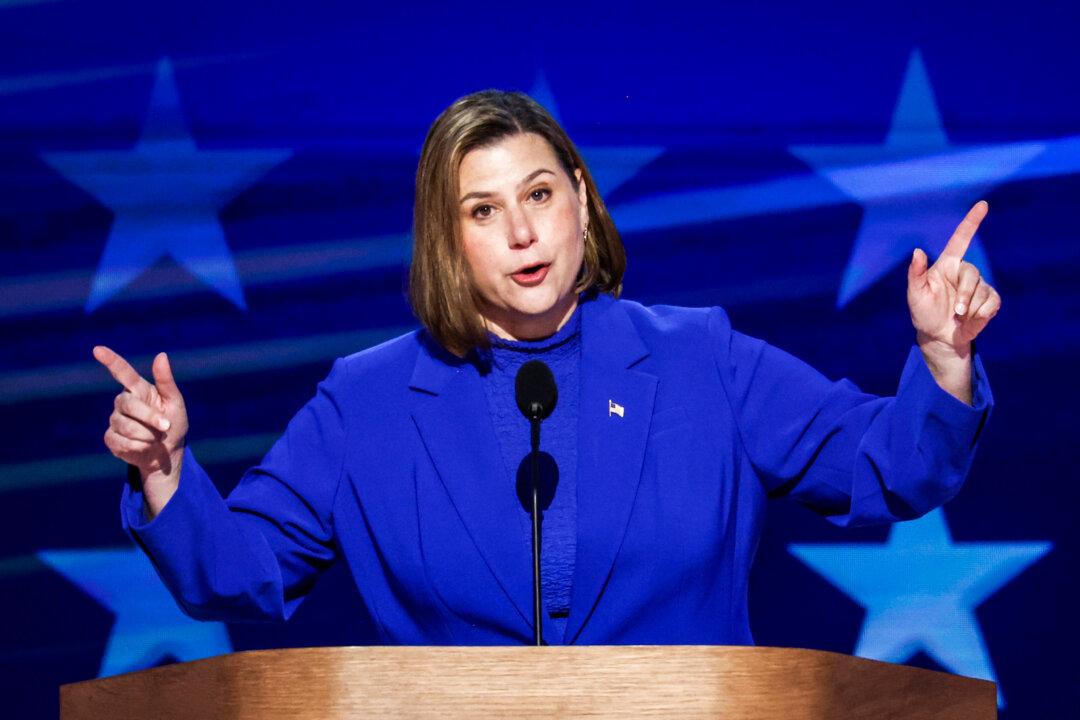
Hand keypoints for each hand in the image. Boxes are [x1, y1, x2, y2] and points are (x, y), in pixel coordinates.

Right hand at [94, 346, 187, 515]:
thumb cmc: (173, 423)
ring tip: (155, 437)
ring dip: (148, 435)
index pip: (122, 372)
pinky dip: (139, 446)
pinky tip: (144, 446)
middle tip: (166, 425)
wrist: (167, 452)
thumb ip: (166, 381)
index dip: (110, 360)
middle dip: (150, 417)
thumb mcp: (175, 403)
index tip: (97, 349)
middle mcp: (123, 402)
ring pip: (127, 426)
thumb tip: (161, 355)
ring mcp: (114, 420)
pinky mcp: (110, 438)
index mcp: (139, 389)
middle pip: (128, 404)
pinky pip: (122, 441)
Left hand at [906, 201, 1000, 403]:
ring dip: (970, 309)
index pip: (961, 239)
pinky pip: (992, 303)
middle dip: (965, 295)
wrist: (938, 337)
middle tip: (956, 311)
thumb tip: (917, 251)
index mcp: (946, 265)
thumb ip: (916, 274)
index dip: (972, 222)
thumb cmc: (923, 313)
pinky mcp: (990, 299)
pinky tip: (971, 320)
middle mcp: (964, 272)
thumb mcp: (915, 295)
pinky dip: (981, 315)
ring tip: (959, 317)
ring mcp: (979, 285)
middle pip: (973, 274)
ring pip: (982, 291)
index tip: (983, 204)